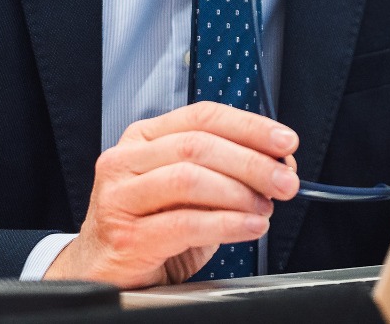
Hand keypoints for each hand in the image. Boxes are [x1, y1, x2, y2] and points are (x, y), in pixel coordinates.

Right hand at [43, 101, 300, 287]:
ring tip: (265, 208)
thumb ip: (223, 171)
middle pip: (198, 146)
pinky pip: (186, 223)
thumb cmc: (149, 228)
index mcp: (143, 138)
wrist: (103, 273)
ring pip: (190, 179)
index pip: (202, 116)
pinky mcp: (126, 236)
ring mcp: (120, 197)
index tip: (285, 141)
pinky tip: (250, 227)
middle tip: (286, 181)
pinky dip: (227, 224)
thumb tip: (279, 164)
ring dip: (239, 193)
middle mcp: (125, 160)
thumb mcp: (186, 192)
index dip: (249, 126)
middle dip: (252, 162)